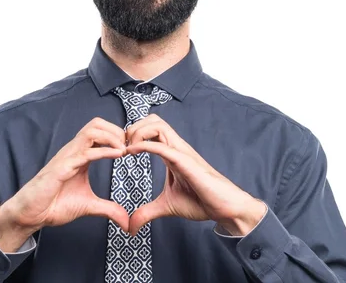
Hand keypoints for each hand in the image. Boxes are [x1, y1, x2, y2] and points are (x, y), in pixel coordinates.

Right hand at [0, 117, 128, 251]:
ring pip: (91, 131)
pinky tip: (118, 155)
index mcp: (79, 155)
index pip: (99, 131)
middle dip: (116, 130)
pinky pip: (85, 152)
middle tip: (129, 146)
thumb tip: (126, 221)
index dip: (117, 135)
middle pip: (96, 124)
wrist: (31, 214)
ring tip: (124, 149)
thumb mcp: (88, 206)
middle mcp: (73, 151)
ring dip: (111, 137)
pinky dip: (104, 151)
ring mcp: (67, 157)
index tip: (131, 148)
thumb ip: (108, 209)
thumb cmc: (53, 205)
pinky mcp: (61, 167)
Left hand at [125, 114, 266, 236]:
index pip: (151, 128)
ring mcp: (182, 152)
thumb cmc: (201, 201)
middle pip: (153, 119)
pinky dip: (145, 145)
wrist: (224, 208)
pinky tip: (132, 153)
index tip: (121, 150)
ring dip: (138, 133)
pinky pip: (164, 146)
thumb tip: (130, 226)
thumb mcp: (166, 206)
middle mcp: (176, 147)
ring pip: (158, 125)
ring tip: (128, 149)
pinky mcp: (186, 161)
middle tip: (122, 147)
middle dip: (133, 128)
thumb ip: (147, 212)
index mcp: (171, 152)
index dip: (133, 133)